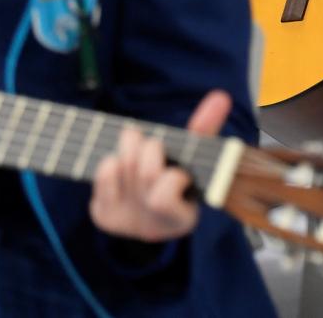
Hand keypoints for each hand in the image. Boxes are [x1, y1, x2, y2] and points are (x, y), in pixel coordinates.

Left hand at [89, 90, 231, 242]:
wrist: (148, 212)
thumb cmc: (178, 176)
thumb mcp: (196, 157)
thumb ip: (205, 130)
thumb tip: (220, 97)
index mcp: (182, 218)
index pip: (165, 197)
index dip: (173, 177)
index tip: (181, 173)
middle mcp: (152, 226)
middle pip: (146, 174)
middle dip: (150, 149)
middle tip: (154, 144)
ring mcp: (125, 222)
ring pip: (123, 169)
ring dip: (129, 147)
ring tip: (135, 143)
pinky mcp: (105, 216)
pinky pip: (102, 177)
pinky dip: (110, 162)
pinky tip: (119, 163)